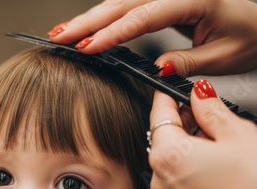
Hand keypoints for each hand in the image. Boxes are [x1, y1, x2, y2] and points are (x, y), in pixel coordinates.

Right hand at [48, 0, 256, 75]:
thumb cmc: (249, 34)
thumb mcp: (224, 56)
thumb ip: (188, 62)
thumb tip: (157, 70)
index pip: (144, 16)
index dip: (113, 33)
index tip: (89, 47)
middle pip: (123, 4)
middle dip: (88, 22)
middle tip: (60, 37)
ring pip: (121, 3)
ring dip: (90, 18)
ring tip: (64, 33)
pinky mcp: (162, 2)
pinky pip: (128, 8)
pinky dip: (105, 18)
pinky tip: (88, 27)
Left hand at [148, 79, 256, 188]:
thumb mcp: (238, 135)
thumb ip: (211, 110)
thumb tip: (199, 94)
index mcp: (166, 155)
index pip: (159, 113)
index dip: (168, 96)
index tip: (174, 86)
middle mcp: (160, 179)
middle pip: (164, 138)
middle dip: (185, 123)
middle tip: (211, 116)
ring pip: (173, 160)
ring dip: (190, 146)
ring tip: (223, 146)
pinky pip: (181, 181)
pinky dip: (193, 169)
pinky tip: (221, 169)